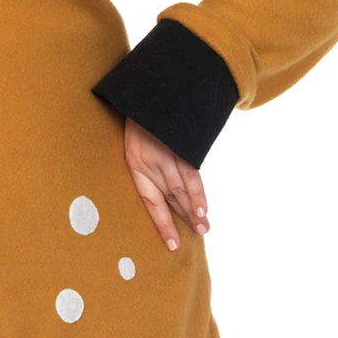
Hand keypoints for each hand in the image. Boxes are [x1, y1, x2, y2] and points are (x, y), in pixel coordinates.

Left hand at [122, 117, 209, 250]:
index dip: (162, 224)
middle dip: (184, 219)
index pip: (150, 202)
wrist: (146, 94)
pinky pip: (191, 174)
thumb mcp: (134, 144)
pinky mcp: (180, 146)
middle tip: (197, 236)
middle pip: (171, 198)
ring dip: (194, 210)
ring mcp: (166, 156)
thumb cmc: (140, 121)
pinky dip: (198, 192)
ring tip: (203, 228)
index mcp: (135, 165)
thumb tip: (163, 190)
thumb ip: (147, 166)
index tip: (173, 243)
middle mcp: (150, 164)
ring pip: (182, 190)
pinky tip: (202, 207)